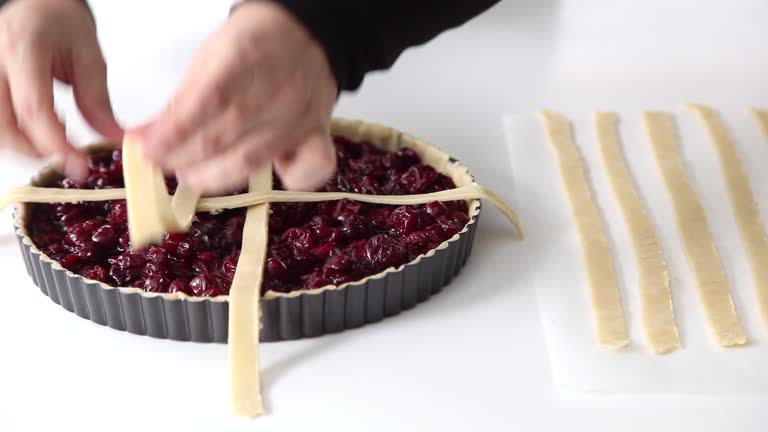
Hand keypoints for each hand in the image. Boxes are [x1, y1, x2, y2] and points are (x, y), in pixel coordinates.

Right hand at [0, 0, 121, 178]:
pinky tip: (42, 123)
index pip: (34, 109)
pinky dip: (19, 135)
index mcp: (22, 49)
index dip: (56, 144)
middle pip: (6, 127)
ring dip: (28, 145)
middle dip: (40, 150)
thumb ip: (97, 100)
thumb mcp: (89, 56)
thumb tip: (112, 138)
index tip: (79, 165)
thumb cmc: (59, 24)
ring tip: (59, 130)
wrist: (39, 7)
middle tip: (72, 153)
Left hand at [138, 1, 337, 193]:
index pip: (207, 102)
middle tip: (162, 162)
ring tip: (192, 176)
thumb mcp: (211, 56)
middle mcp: (278, 90)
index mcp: (246, 57)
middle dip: (184, 156)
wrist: (306, 34)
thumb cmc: (252, 46)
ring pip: (253, 160)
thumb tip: (149, 136)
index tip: (149, 147)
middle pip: (224, 137)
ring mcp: (300, 117)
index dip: (174, 131)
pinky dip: (292, 180)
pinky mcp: (318, 135)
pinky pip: (311, 168)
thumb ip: (184, 97)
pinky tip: (272, 175)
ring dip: (214, 176)